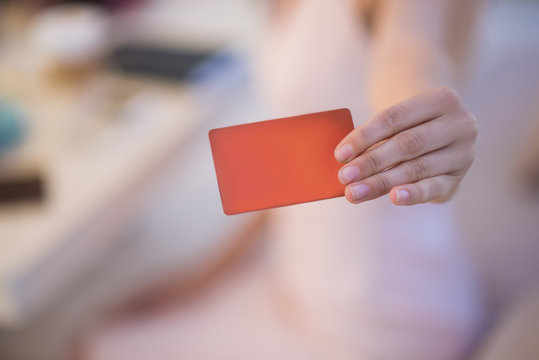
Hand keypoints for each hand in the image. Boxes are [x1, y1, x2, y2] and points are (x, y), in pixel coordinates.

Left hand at [334, 87, 477, 205]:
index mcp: (441, 98)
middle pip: (407, 144)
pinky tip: (394, 197)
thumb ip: (375, 139)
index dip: (365, 137)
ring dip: (382, 182)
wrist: (436, 130)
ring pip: (417, 168)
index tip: (340, 155)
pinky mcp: (458, 179)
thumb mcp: (396, 120)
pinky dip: (412, 194)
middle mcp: (459, 124)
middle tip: (345, 176)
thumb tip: (346, 162)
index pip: (394, 118)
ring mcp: (463, 153)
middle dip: (371, 162)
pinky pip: (433, 188)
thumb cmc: (407, 123)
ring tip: (355, 192)